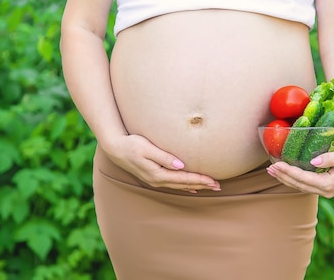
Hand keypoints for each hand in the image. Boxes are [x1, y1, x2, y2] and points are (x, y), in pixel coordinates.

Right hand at [104, 134, 220, 192]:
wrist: (115, 148)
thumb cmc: (131, 144)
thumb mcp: (147, 148)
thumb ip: (164, 157)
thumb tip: (181, 165)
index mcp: (158, 174)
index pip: (184, 179)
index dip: (200, 180)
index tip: (214, 181)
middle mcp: (157, 180)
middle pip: (184, 185)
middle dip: (202, 185)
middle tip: (219, 186)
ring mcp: (155, 180)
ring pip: (180, 186)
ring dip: (196, 186)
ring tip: (210, 187)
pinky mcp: (154, 176)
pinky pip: (173, 184)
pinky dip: (184, 186)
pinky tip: (191, 188)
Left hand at [266, 147, 333, 197]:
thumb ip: (330, 158)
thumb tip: (313, 161)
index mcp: (329, 184)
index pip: (303, 178)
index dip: (288, 171)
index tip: (276, 164)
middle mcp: (325, 191)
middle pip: (298, 185)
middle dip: (283, 176)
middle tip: (269, 168)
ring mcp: (325, 191)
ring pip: (300, 186)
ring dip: (286, 179)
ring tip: (273, 171)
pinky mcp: (325, 188)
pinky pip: (305, 185)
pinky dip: (294, 179)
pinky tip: (286, 174)